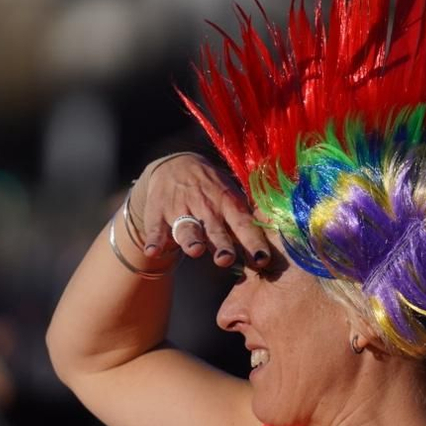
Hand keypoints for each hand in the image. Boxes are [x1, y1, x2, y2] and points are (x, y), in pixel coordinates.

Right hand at [130, 153, 271, 268]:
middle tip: (226, 259)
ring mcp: (181, 209)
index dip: (253, 242)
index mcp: (228, 203)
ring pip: (187, 228)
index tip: (262, 259)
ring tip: (195, 250)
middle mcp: (206, 206)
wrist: (174, 166)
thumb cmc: (211, 190)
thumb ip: (246, 220)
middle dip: (221, 244)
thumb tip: (272, 247)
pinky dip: (154, 240)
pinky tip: (153, 251)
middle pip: (215, 229)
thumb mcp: (231, 196)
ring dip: (191, 239)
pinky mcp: (158, 213)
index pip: (244, 224)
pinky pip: (156, 228)